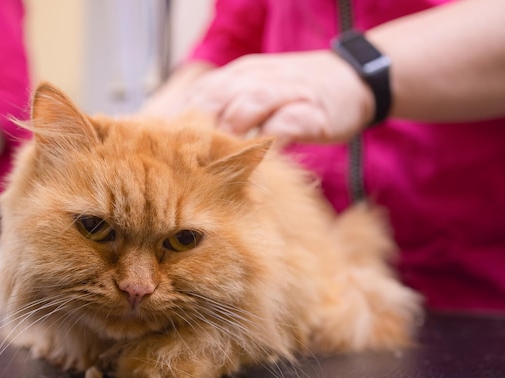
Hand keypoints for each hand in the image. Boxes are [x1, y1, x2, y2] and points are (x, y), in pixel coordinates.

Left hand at [183, 50, 374, 145]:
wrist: (352, 78)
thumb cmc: (296, 95)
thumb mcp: (255, 96)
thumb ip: (226, 113)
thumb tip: (190, 146)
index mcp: (237, 75)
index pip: (198, 93)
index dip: (178, 122)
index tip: (165, 150)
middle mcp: (255, 78)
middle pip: (215, 97)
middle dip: (195, 129)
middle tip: (183, 162)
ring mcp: (284, 91)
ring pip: (246, 105)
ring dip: (228, 134)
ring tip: (214, 163)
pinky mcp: (311, 110)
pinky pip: (285, 122)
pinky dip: (268, 140)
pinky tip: (256, 161)